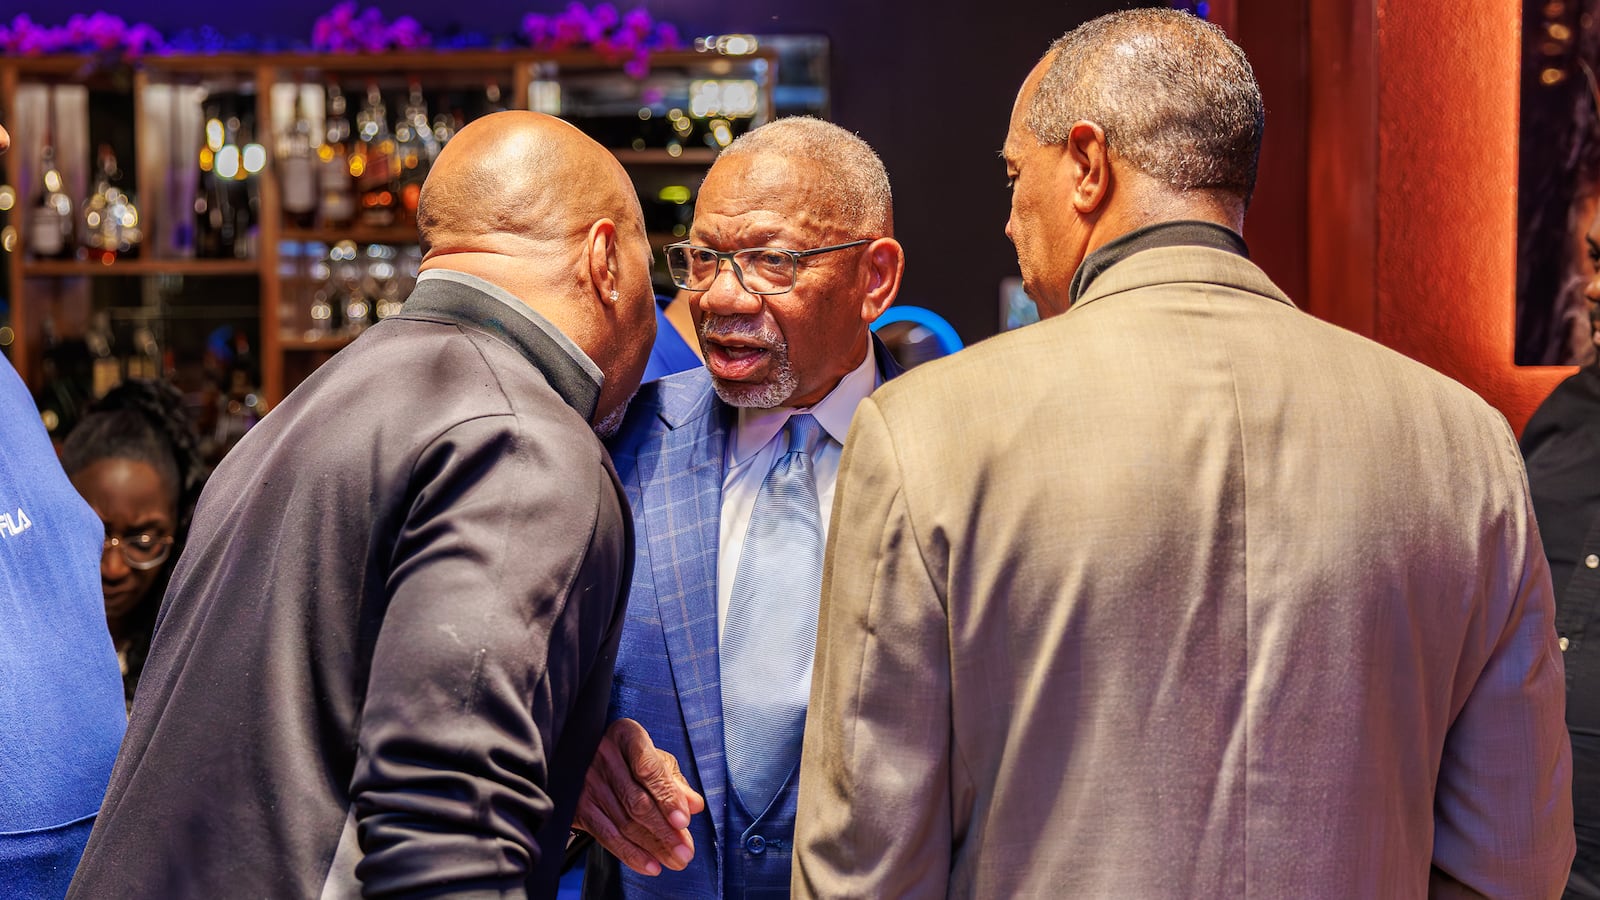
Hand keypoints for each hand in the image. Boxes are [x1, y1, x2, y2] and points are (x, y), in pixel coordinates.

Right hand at [573, 718, 705, 875]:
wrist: (586, 757)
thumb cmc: (630, 757)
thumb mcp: (655, 759)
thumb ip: (675, 782)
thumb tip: (695, 806)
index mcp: (627, 736)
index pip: (649, 769)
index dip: (667, 798)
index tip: (683, 822)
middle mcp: (604, 757)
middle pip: (637, 801)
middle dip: (664, 832)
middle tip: (686, 853)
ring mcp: (587, 782)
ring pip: (624, 823)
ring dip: (653, 847)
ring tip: (676, 861)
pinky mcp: (578, 807)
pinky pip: (607, 836)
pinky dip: (631, 854)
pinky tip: (651, 865)